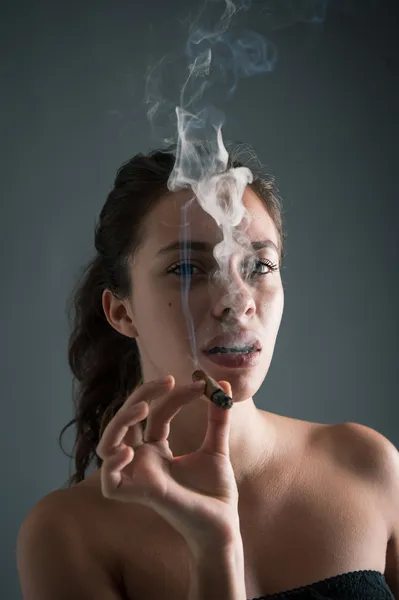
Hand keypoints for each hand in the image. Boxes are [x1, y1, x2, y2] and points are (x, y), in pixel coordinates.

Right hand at [96, 376, 239, 550]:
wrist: (224, 525)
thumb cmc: (215, 492)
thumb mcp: (216, 447)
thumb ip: (217, 418)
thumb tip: (224, 385)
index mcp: (158, 450)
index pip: (156, 414)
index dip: (173, 396)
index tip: (198, 385)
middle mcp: (144, 461)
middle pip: (127, 421)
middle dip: (142, 396)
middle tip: (166, 380)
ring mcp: (139, 477)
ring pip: (109, 445)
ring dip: (120, 421)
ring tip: (144, 407)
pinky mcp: (141, 496)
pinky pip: (111, 483)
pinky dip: (112, 465)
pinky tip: (130, 449)